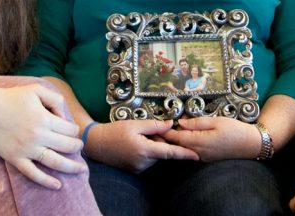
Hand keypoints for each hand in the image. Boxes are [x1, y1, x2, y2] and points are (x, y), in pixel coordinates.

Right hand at [0, 83, 84, 189]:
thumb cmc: (11, 97)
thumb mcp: (37, 90)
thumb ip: (55, 100)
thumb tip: (64, 118)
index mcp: (44, 119)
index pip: (70, 129)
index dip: (74, 130)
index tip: (72, 130)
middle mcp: (38, 136)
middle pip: (67, 146)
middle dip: (77, 146)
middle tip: (79, 146)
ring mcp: (26, 149)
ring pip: (55, 162)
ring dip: (71, 167)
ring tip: (81, 169)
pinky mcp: (15, 158)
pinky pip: (33, 174)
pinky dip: (46, 181)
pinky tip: (58, 185)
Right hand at [84, 120, 198, 172]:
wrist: (96, 144)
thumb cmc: (115, 131)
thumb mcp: (135, 124)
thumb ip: (155, 126)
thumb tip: (171, 124)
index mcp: (145, 150)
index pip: (170, 153)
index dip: (184, 154)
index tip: (197, 155)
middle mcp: (143, 162)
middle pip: (162, 152)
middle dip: (161, 141)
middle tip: (147, 131)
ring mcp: (139, 168)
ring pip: (155, 156)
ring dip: (153, 146)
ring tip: (138, 136)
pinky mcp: (135, 170)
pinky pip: (148, 160)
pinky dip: (147, 151)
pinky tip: (135, 144)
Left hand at [161, 117, 261, 161]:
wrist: (250, 145)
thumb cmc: (235, 130)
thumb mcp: (216, 121)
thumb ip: (197, 123)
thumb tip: (181, 122)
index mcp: (199, 142)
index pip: (177, 137)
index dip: (166, 131)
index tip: (158, 125)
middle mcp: (198, 152)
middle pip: (178, 144)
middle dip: (168, 137)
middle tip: (158, 127)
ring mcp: (203, 157)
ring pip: (184, 149)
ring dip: (176, 141)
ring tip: (168, 131)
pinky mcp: (207, 158)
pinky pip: (192, 152)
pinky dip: (185, 144)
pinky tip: (185, 137)